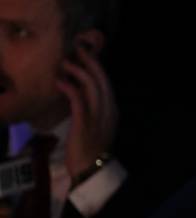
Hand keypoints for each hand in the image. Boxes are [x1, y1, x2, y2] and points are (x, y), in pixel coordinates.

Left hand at [56, 44, 117, 180]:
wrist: (91, 169)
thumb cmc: (91, 148)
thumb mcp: (97, 124)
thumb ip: (93, 108)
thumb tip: (81, 91)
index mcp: (112, 109)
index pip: (107, 82)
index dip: (97, 66)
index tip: (87, 54)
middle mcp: (108, 109)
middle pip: (102, 80)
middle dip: (91, 62)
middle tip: (79, 49)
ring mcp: (98, 116)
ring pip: (92, 86)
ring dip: (79, 71)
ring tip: (66, 63)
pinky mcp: (84, 123)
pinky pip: (79, 100)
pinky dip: (70, 88)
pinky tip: (60, 82)